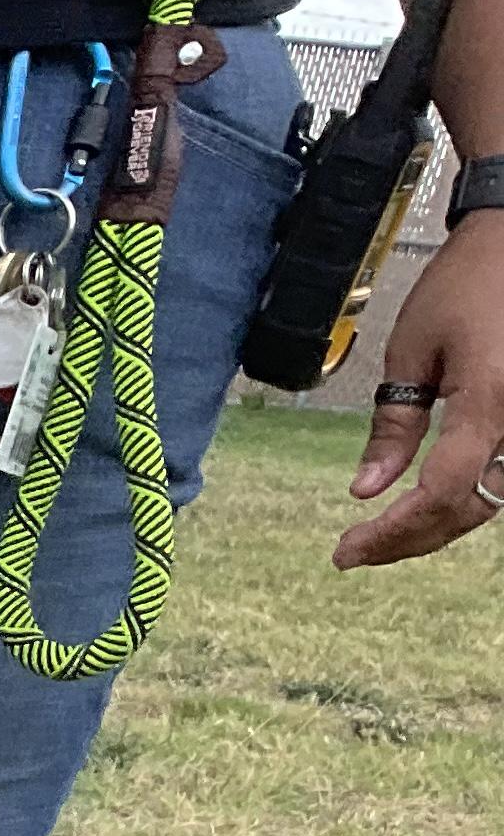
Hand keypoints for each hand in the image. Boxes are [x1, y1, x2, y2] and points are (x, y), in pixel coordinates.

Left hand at [336, 214, 503, 566]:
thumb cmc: (467, 283)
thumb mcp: (412, 351)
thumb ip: (393, 426)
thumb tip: (366, 489)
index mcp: (490, 401)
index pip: (442, 491)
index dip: (394, 531)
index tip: (347, 549)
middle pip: (469, 509)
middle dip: (409, 539)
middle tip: (353, 552)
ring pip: (490, 501)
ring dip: (436, 527)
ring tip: (380, 537)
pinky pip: (501, 477)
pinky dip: (461, 500)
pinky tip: (421, 506)